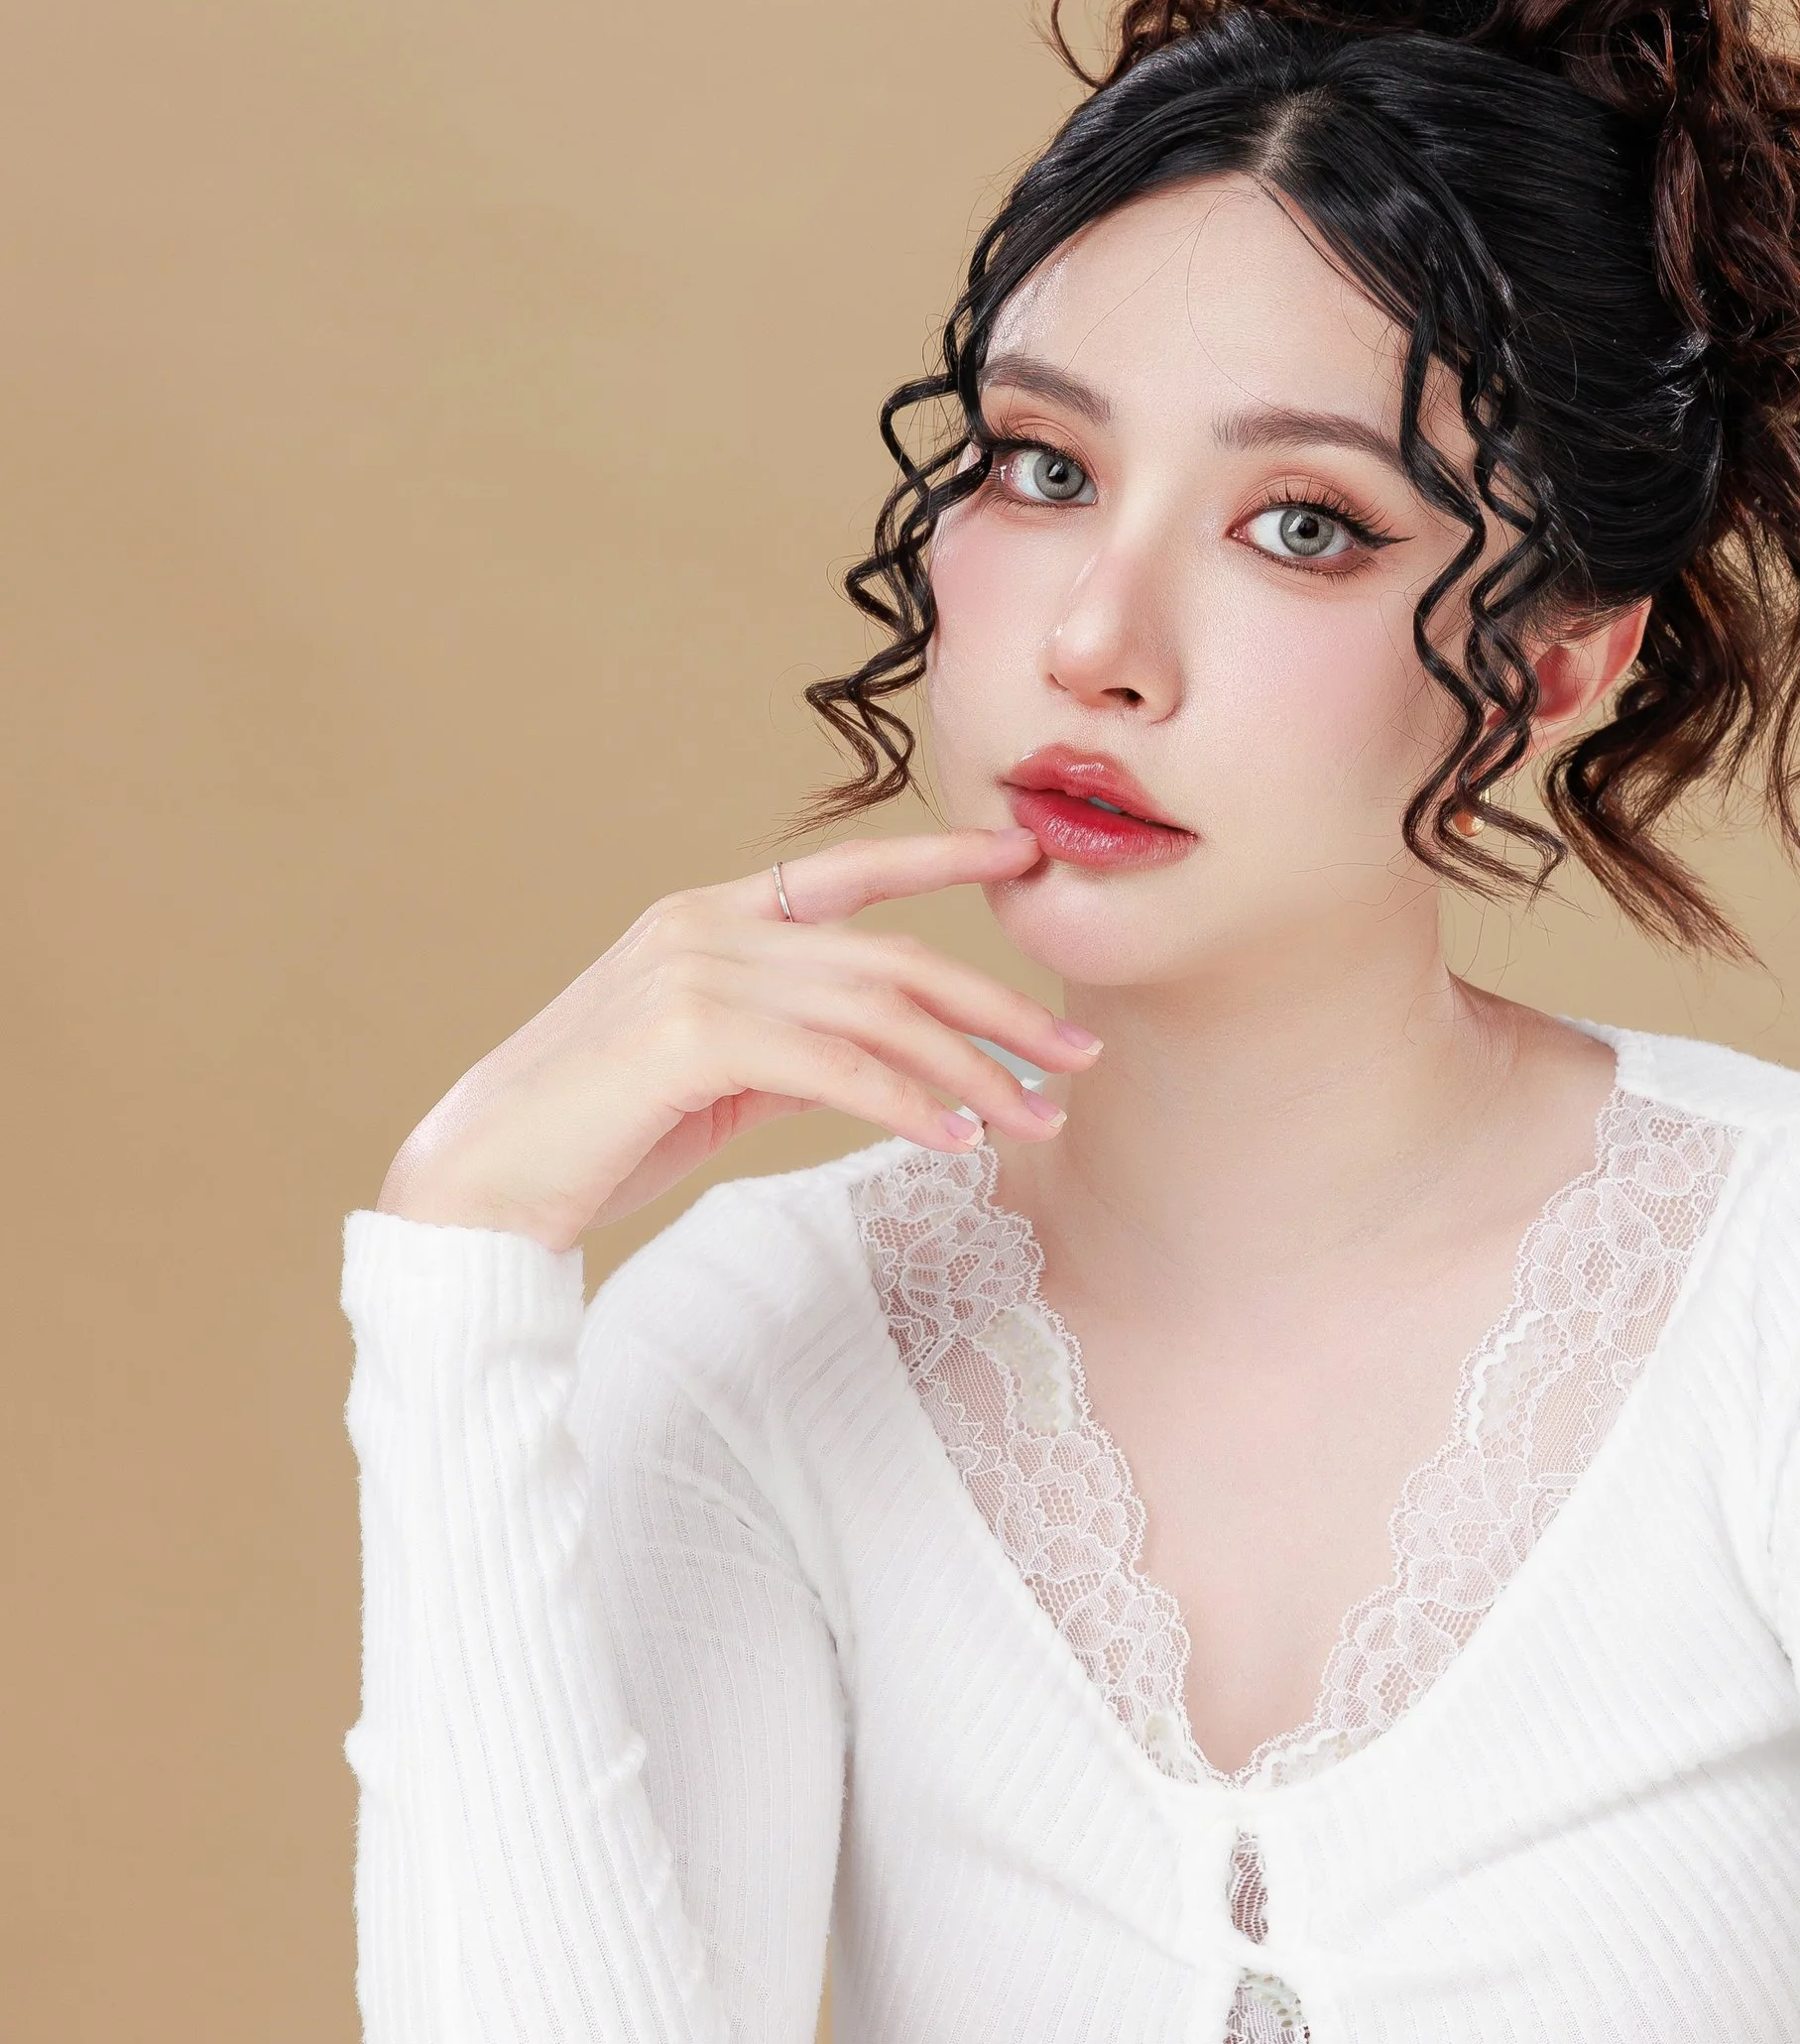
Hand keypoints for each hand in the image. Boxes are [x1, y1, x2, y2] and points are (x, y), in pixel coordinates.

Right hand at [376, 827, 1098, 1250]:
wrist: (480, 1184)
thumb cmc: (595, 1135)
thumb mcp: (710, 1071)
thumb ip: (788, 1040)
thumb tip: (880, 1056)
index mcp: (709, 916)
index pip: (849, 871)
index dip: (941, 859)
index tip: (1023, 859)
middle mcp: (706, 926)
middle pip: (891, 954)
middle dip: (996, 1002)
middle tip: (1076, 1049)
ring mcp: (695, 974)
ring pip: (876, 1010)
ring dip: (972, 1068)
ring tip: (1037, 1114)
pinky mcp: (689, 1037)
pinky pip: (834, 1066)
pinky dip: (907, 1102)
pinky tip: (957, 1137)